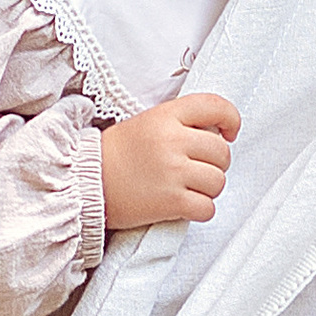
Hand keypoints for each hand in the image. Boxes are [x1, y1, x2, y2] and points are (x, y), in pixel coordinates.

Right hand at [101, 90, 239, 233]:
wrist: (85, 184)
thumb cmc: (116, 155)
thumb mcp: (147, 122)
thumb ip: (180, 122)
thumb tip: (217, 132)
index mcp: (166, 116)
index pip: (215, 105)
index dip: (231, 119)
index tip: (228, 133)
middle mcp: (172, 141)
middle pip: (222, 152)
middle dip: (215, 163)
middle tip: (195, 168)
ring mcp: (172, 172)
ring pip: (218, 182)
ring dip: (208, 189)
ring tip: (187, 188)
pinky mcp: (170, 202)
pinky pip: (207, 208)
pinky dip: (200, 210)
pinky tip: (184, 205)